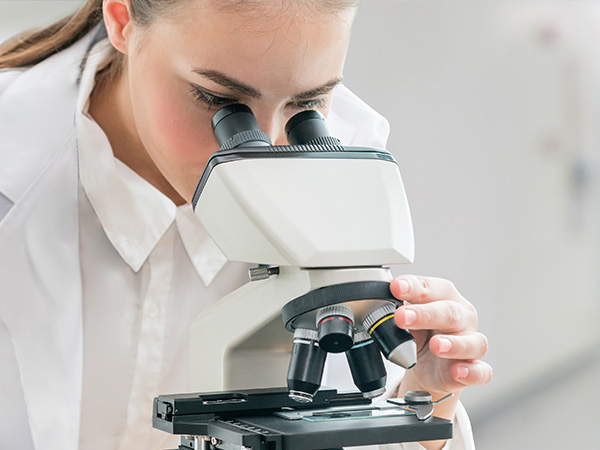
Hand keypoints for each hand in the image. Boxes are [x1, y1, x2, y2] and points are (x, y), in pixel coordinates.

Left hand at [390, 275, 491, 406]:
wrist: (429, 364)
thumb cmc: (422, 331)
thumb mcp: (407, 317)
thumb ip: (398, 309)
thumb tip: (379, 305)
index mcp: (444, 297)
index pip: (431, 288)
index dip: (413, 287)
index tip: (396, 287)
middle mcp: (462, 317)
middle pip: (449, 313)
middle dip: (425, 314)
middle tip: (402, 317)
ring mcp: (471, 343)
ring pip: (472, 342)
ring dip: (453, 344)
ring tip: (435, 345)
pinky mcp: (473, 369)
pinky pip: (481, 371)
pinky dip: (471, 372)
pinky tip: (458, 370)